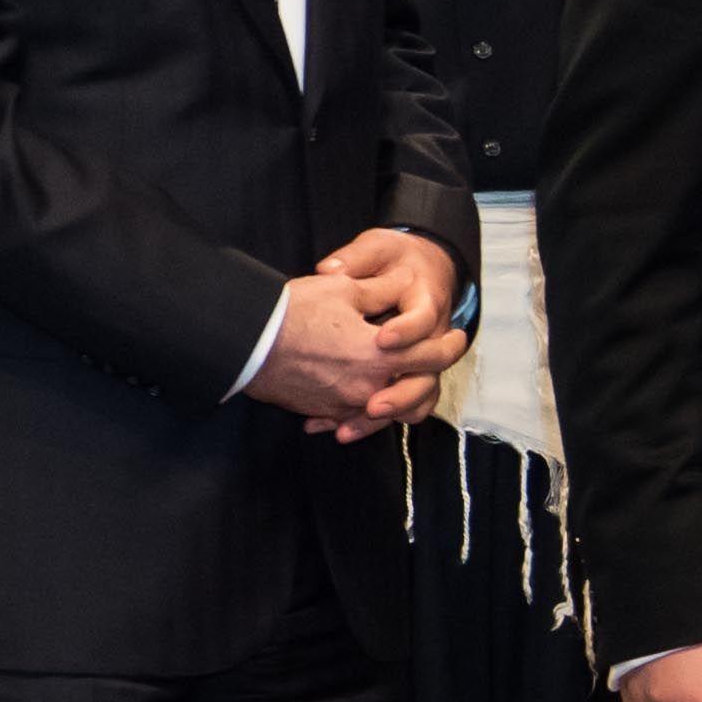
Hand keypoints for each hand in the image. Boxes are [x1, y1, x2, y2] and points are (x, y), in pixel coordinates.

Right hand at [255, 231, 462, 440]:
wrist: (244, 344)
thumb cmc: (291, 313)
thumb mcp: (341, 288)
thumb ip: (381, 291)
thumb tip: (403, 286)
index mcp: (381, 355)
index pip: (432, 356)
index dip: (451, 346)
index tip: (457, 337)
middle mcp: (370, 386)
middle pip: (417, 389)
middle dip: (429, 373)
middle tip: (434, 361)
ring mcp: (346, 404)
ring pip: (389, 407)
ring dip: (400, 395)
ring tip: (402, 382)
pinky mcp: (323, 411)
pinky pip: (355, 415)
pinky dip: (363, 408)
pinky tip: (361, 400)